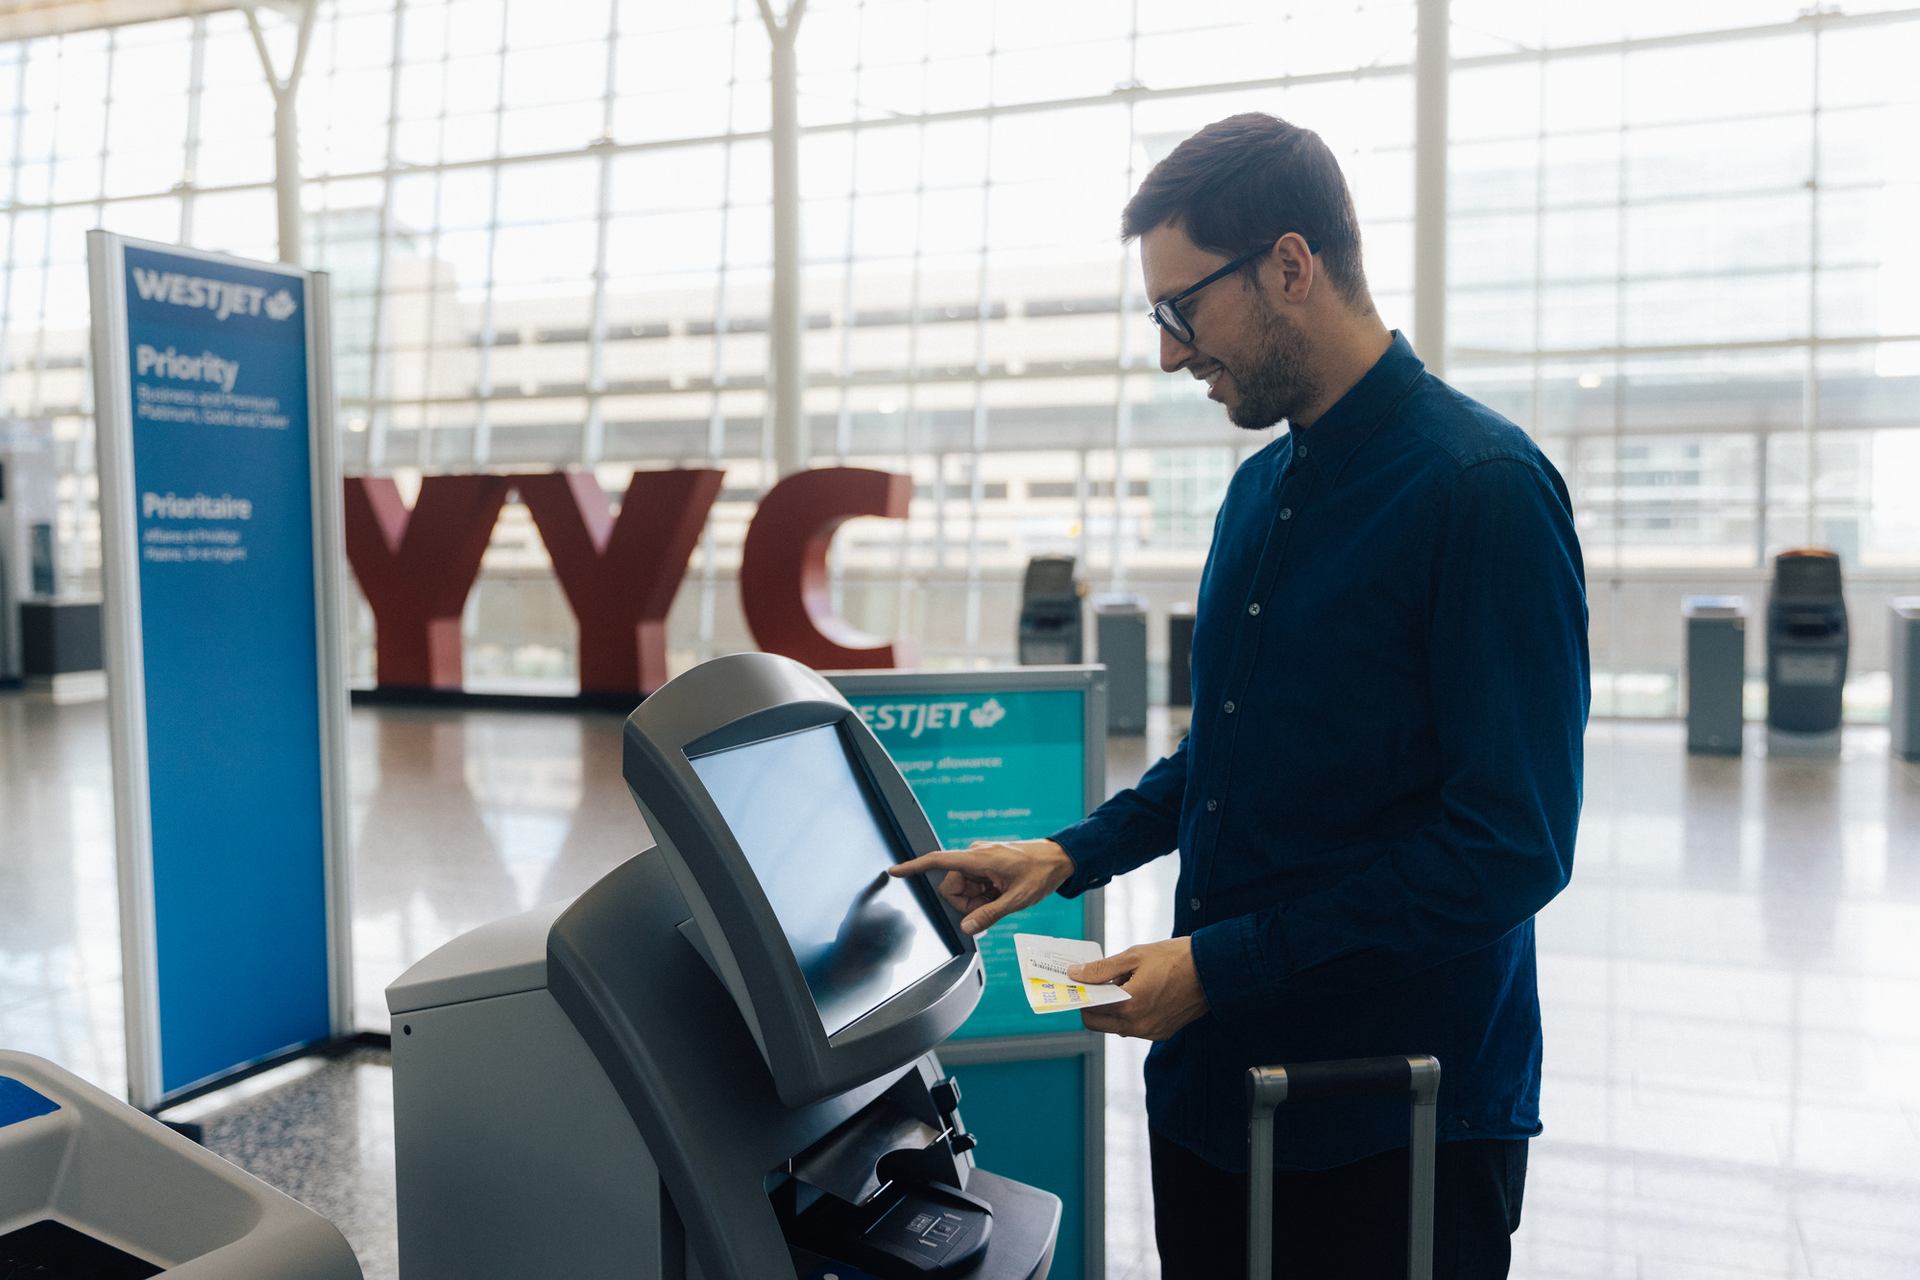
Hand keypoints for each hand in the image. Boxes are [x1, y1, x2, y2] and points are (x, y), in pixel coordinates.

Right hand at [888, 839, 1075, 935]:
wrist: (1060, 859)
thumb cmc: (1041, 873)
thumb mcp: (1017, 899)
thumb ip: (989, 914)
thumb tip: (966, 927)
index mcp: (979, 858)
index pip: (938, 861)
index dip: (914, 867)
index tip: (895, 872)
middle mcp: (975, 856)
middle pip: (950, 886)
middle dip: (965, 903)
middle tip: (991, 907)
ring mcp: (980, 861)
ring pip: (962, 889)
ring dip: (976, 901)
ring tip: (1000, 899)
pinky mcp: (985, 865)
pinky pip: (973, 886)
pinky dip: (982, 896)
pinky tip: (1000, 895)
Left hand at [1070, 938, 1210, 1041]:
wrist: (1213, 969)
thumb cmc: (1175, 958)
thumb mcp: (1134, 956)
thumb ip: (1101, 969)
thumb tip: (1076, 974)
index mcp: (1129, 1006)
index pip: (1089, 1011)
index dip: (1081, 996)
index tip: (1077, 983)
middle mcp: (1138, 1026)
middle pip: (1098, 1023)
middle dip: (1093, 1004)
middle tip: (1097, 982)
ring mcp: (1151, 1032)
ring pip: (1116, 1026)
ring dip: (1112, 1009)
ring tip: (1123, 983)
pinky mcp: (1162, 1033)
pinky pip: (1135, 1027)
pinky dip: (1129, 1013)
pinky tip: (1139, 992)